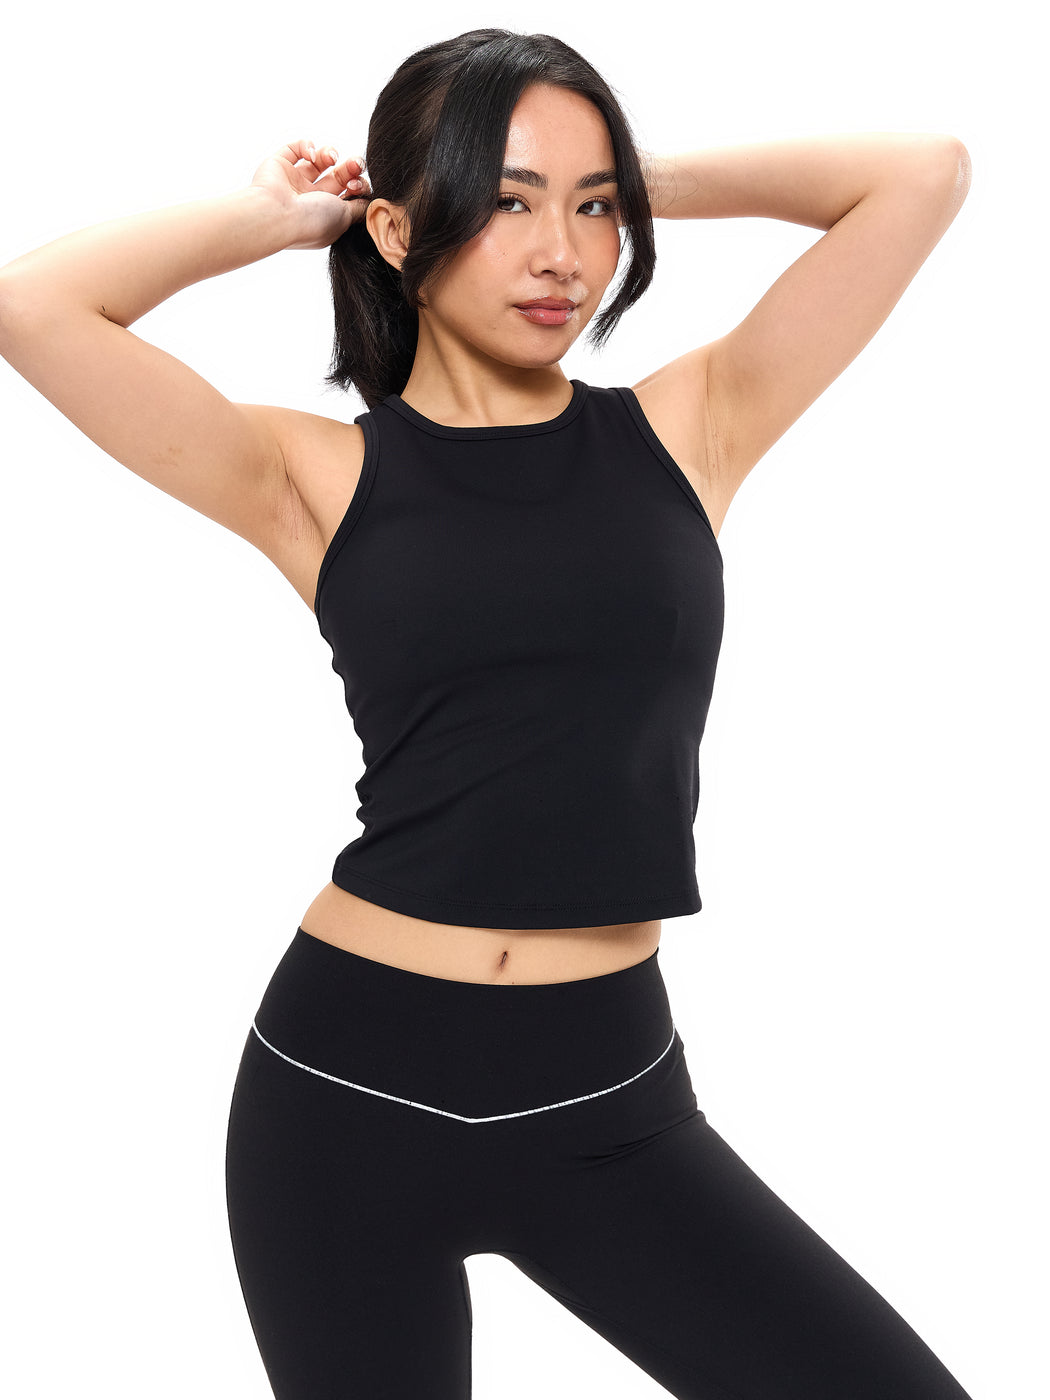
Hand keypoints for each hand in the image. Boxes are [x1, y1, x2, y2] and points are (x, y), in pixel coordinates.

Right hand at [250, 138, 372, 250]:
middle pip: (337, 177)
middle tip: (354, 165)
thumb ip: (359, 209)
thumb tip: (370, 202)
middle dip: (349, 168)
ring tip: (331, 158)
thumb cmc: (312, 221)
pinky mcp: (279, 165)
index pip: (347, 196)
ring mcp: (294, 182)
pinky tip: (312, 155)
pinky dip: (307, 146)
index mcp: (325, 215)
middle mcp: (309, 200)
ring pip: (318, 161)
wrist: (277, 215)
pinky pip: (295, 148)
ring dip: (330, 154)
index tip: (359, 185)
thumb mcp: (345, 218)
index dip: (358, 186)